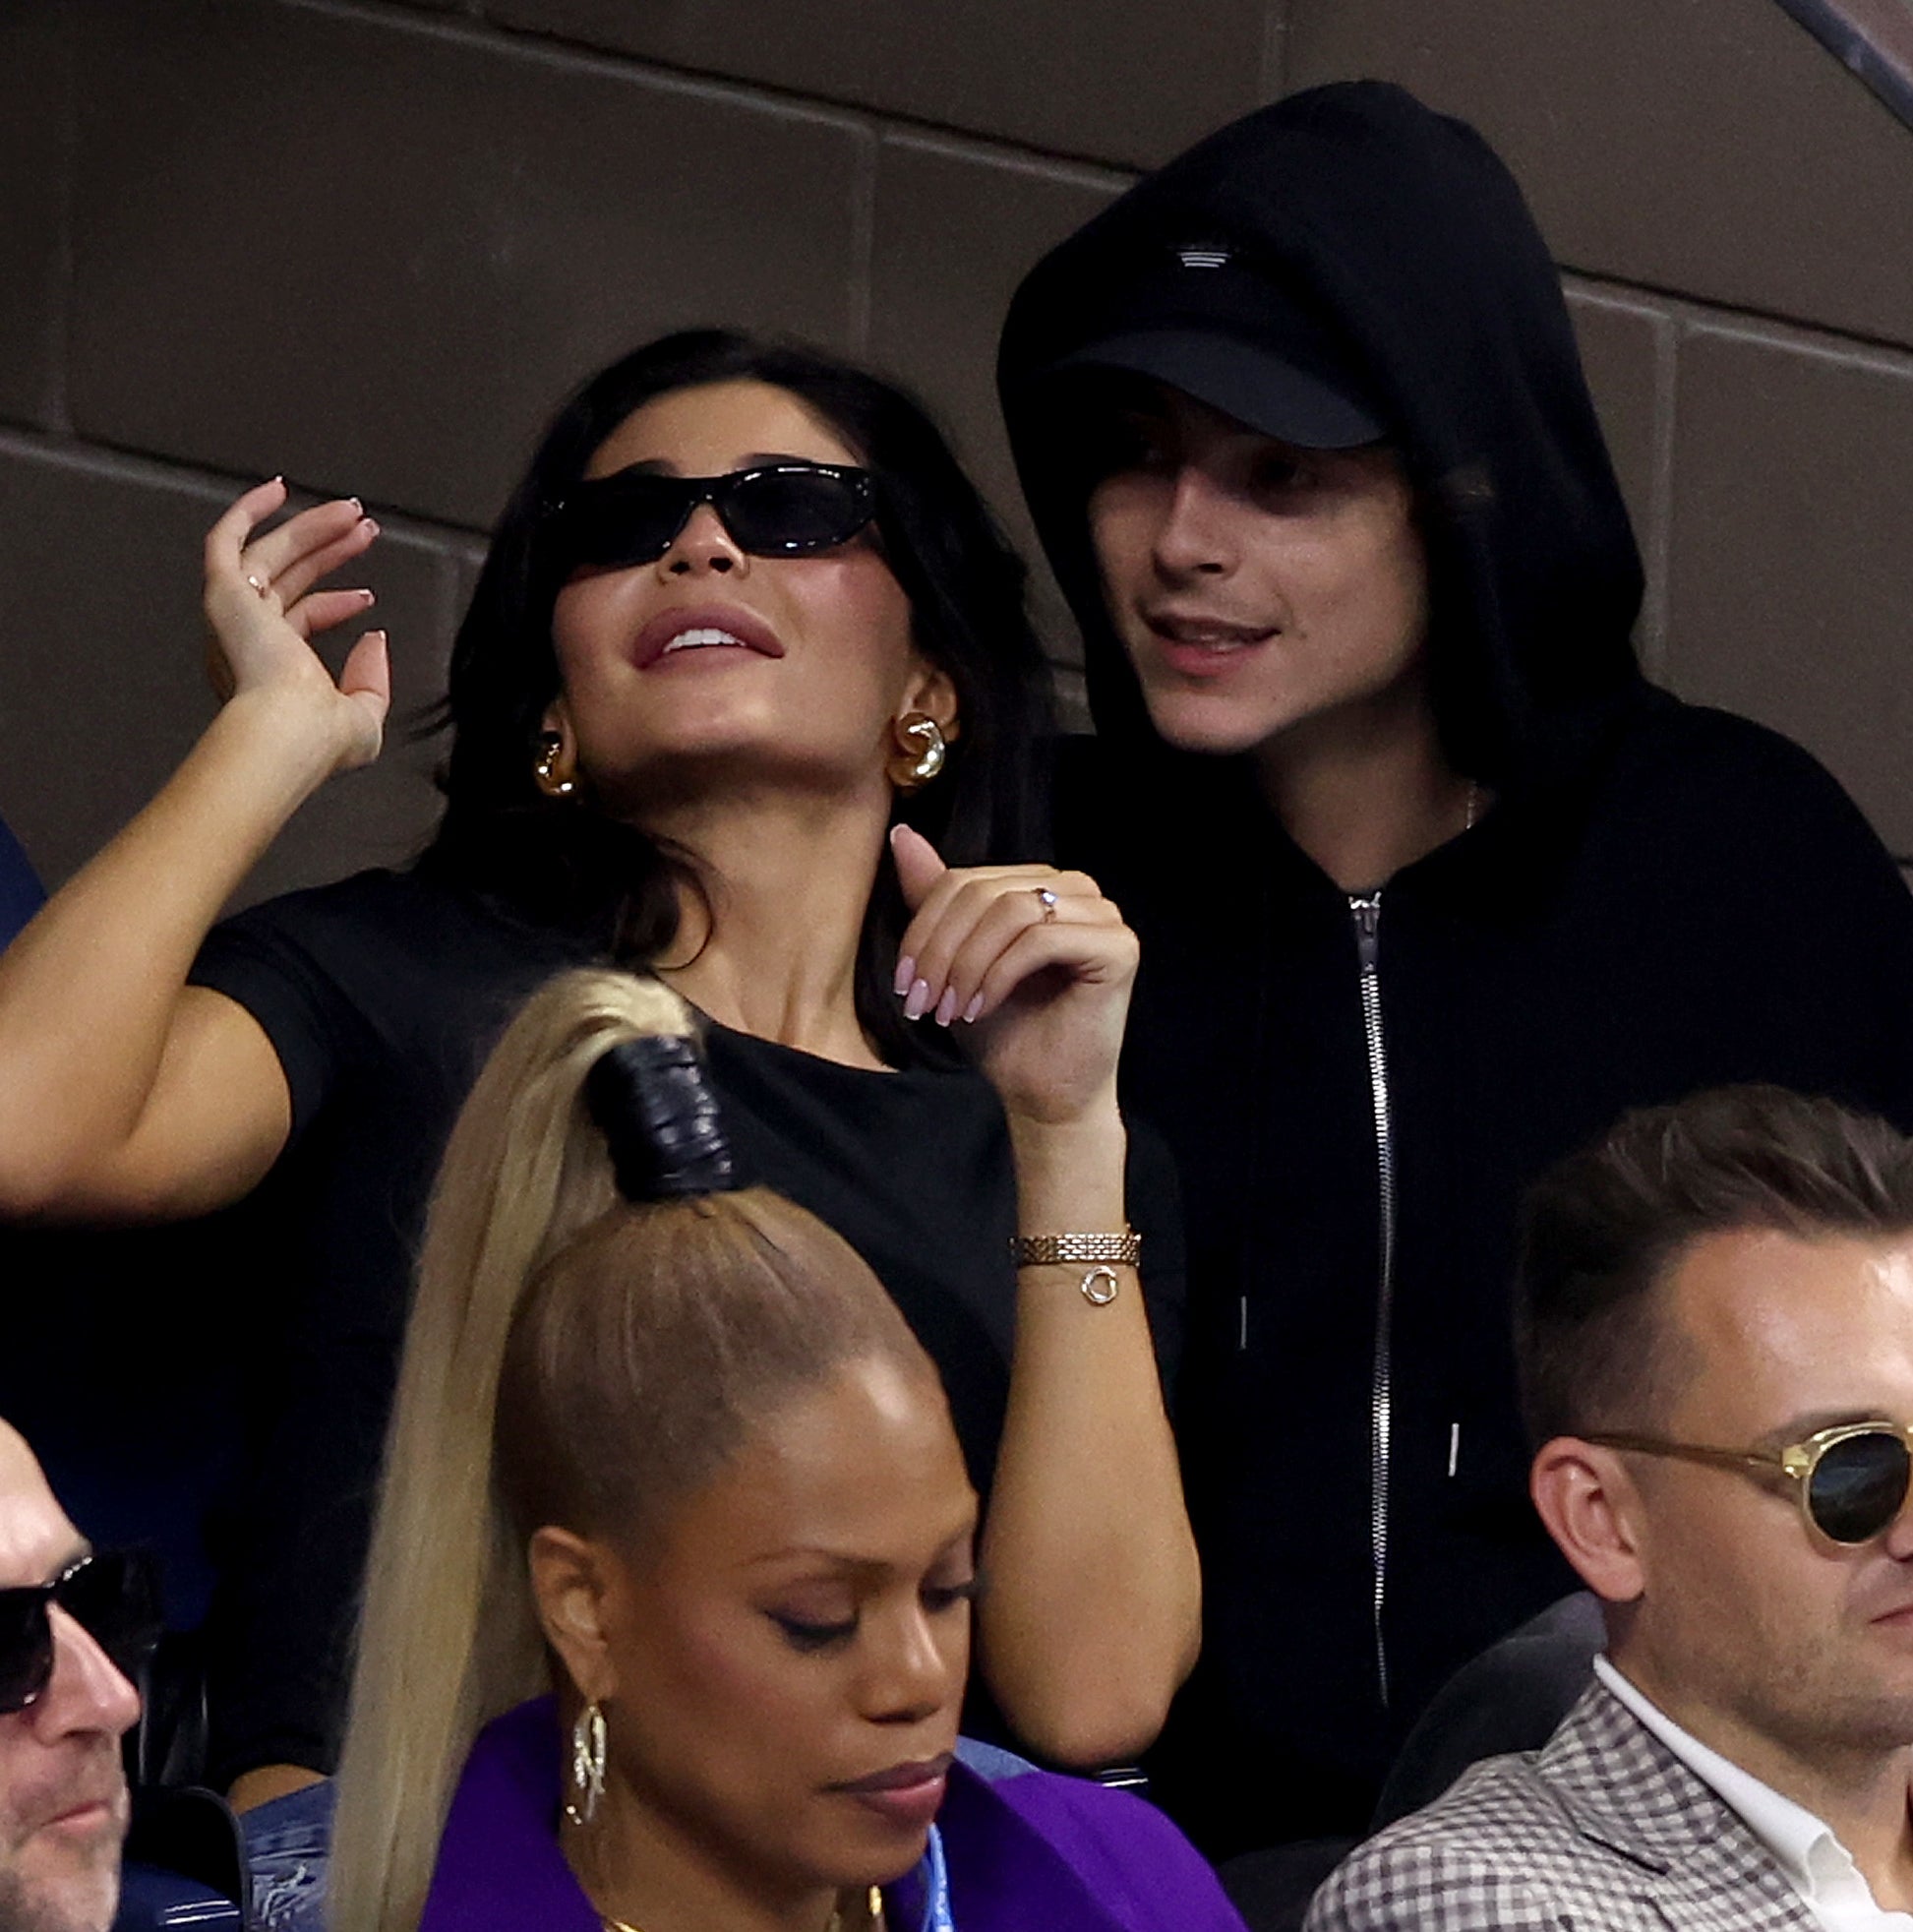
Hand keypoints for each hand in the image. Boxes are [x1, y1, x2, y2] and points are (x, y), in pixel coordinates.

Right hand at [202, 478, 389, 771]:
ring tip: (352, 513)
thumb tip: (374, 638)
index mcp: (269, 670)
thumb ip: (372, 680)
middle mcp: (245, 640)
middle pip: (288, 578)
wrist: (287, 731)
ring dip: (310, 529)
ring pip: (269, 555)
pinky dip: (247, 512)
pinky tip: (277, 489)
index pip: (301, 620)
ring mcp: (233, 615)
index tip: (368, 595)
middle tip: (364, 530)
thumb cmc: (318, 738)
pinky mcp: (224, 595)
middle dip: (329, 551)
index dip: (336, 604)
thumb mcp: (364, 718)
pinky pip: (226, 541)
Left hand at [890, 824, 1136, 1127]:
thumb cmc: (1005, 1030)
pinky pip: (1041, 939)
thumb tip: (902, 836)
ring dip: (967, 965)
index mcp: (1040, 883)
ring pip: (1011, 911)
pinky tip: (982, 1009)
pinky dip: (999, 976)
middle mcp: (1076, 888)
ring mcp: (1102, 914)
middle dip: (941, 950)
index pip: (965, 880)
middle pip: (984, 892)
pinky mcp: (1119, 946)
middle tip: (923, 1002)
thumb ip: (935, 899)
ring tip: (951, 1010)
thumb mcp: (955, 959)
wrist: (1044, 1093)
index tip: (905, 984)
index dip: (924, 929)